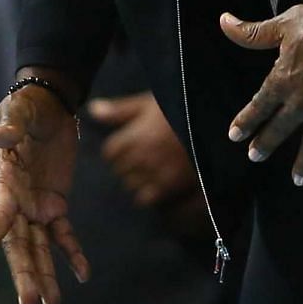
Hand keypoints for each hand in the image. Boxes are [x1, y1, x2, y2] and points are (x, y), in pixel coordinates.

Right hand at [0, 77, 90, 303]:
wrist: (49, 108)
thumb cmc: (27, 109)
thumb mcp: (19, 110)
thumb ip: (10, 123)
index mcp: (3, 183)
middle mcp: (17, 203)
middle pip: (19, 245)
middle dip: (24, 273)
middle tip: (29, 303)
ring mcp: (35, 208)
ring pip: (40, 248)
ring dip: (45, 275)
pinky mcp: (56, 205)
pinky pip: (64, 235)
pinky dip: (73, 254)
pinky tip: (83, 275)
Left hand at [89, 92, 194, 208]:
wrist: (210, 126)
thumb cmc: (177, 111)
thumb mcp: (148, 104)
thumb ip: (119, 110)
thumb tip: (92, 109)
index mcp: (133, 136)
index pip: (110, 152)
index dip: (118, 149)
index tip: (129, 144)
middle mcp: (140, 157)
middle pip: (119, 170)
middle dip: (126, 164)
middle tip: (142, 156)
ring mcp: (153, 174)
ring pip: (130, 185)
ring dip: (136, 179)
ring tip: (149, 169)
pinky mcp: (168, 187)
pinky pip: (145, 199)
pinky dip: (147, 193)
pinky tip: (156, 183)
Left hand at [223, 0, 302, 184]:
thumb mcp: (286, 23)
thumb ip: (253, 32)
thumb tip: (224, 22)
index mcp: (284, 81)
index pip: (258, 107)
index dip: (245, 122)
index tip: (235, 136)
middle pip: (280, 130)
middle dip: (265, 145)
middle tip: (255, 157)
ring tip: (299, 179)